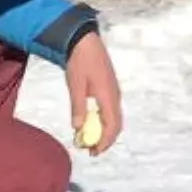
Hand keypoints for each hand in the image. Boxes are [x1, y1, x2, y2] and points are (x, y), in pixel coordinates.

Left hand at [65, 32, 121, 155]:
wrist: (84, 40)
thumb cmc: (79, 61)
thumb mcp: (76, 85)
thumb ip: (78, 107)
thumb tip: (78, 127)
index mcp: (109, 96)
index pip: (112, 126)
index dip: (105, 141)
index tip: (93, 151)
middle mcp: (115, 96)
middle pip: (115, 125)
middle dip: (105, 140)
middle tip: (91, 150)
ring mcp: (113, 92)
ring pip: (113, 118)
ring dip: (103, 131)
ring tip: (90, 139)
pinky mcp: (109, 88)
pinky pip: (110, 110)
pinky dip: (102, 121)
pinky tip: (91, 123)